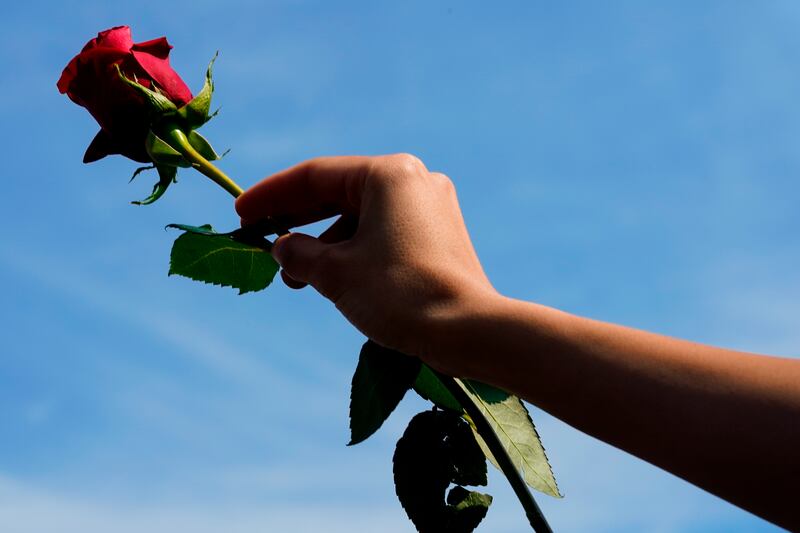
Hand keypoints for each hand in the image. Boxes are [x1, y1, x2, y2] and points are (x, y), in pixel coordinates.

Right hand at [235, 154, 497, 370]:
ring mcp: (432, 206)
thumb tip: (283, 248)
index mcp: (388, 174)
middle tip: (260, 239)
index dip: (272, 196)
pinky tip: (330, 276)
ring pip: (362, 216)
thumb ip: (300, 253)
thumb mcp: (336, 273)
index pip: (315, 176)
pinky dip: (354, 249)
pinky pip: (384, 231)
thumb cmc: (400, 295)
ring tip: (294, 277)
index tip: (241, 214)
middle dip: (297, 220)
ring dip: (324, 243)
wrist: (469, 331)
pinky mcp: (440, 234)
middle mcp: (414, 179)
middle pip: (339, 193)